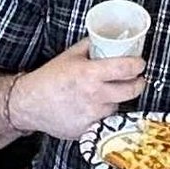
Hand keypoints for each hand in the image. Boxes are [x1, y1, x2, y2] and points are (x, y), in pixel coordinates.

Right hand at [13, 41, 147, 141]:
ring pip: (118, 106)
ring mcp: (92, 115)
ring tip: (106, 93)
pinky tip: (93, 107)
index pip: (126, 68)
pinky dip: (103, 114)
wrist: (29, 104)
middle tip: (137, 79)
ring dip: (117, 100)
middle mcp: (94, 95)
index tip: (140, 64)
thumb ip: (90, 46)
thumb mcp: (69, 55)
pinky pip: (105, 120)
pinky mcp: (88, 130)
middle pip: (131, 90)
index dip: (138, 65)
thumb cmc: (49, 78)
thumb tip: (108, 38)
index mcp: (90, 73)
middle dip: (138, 83)